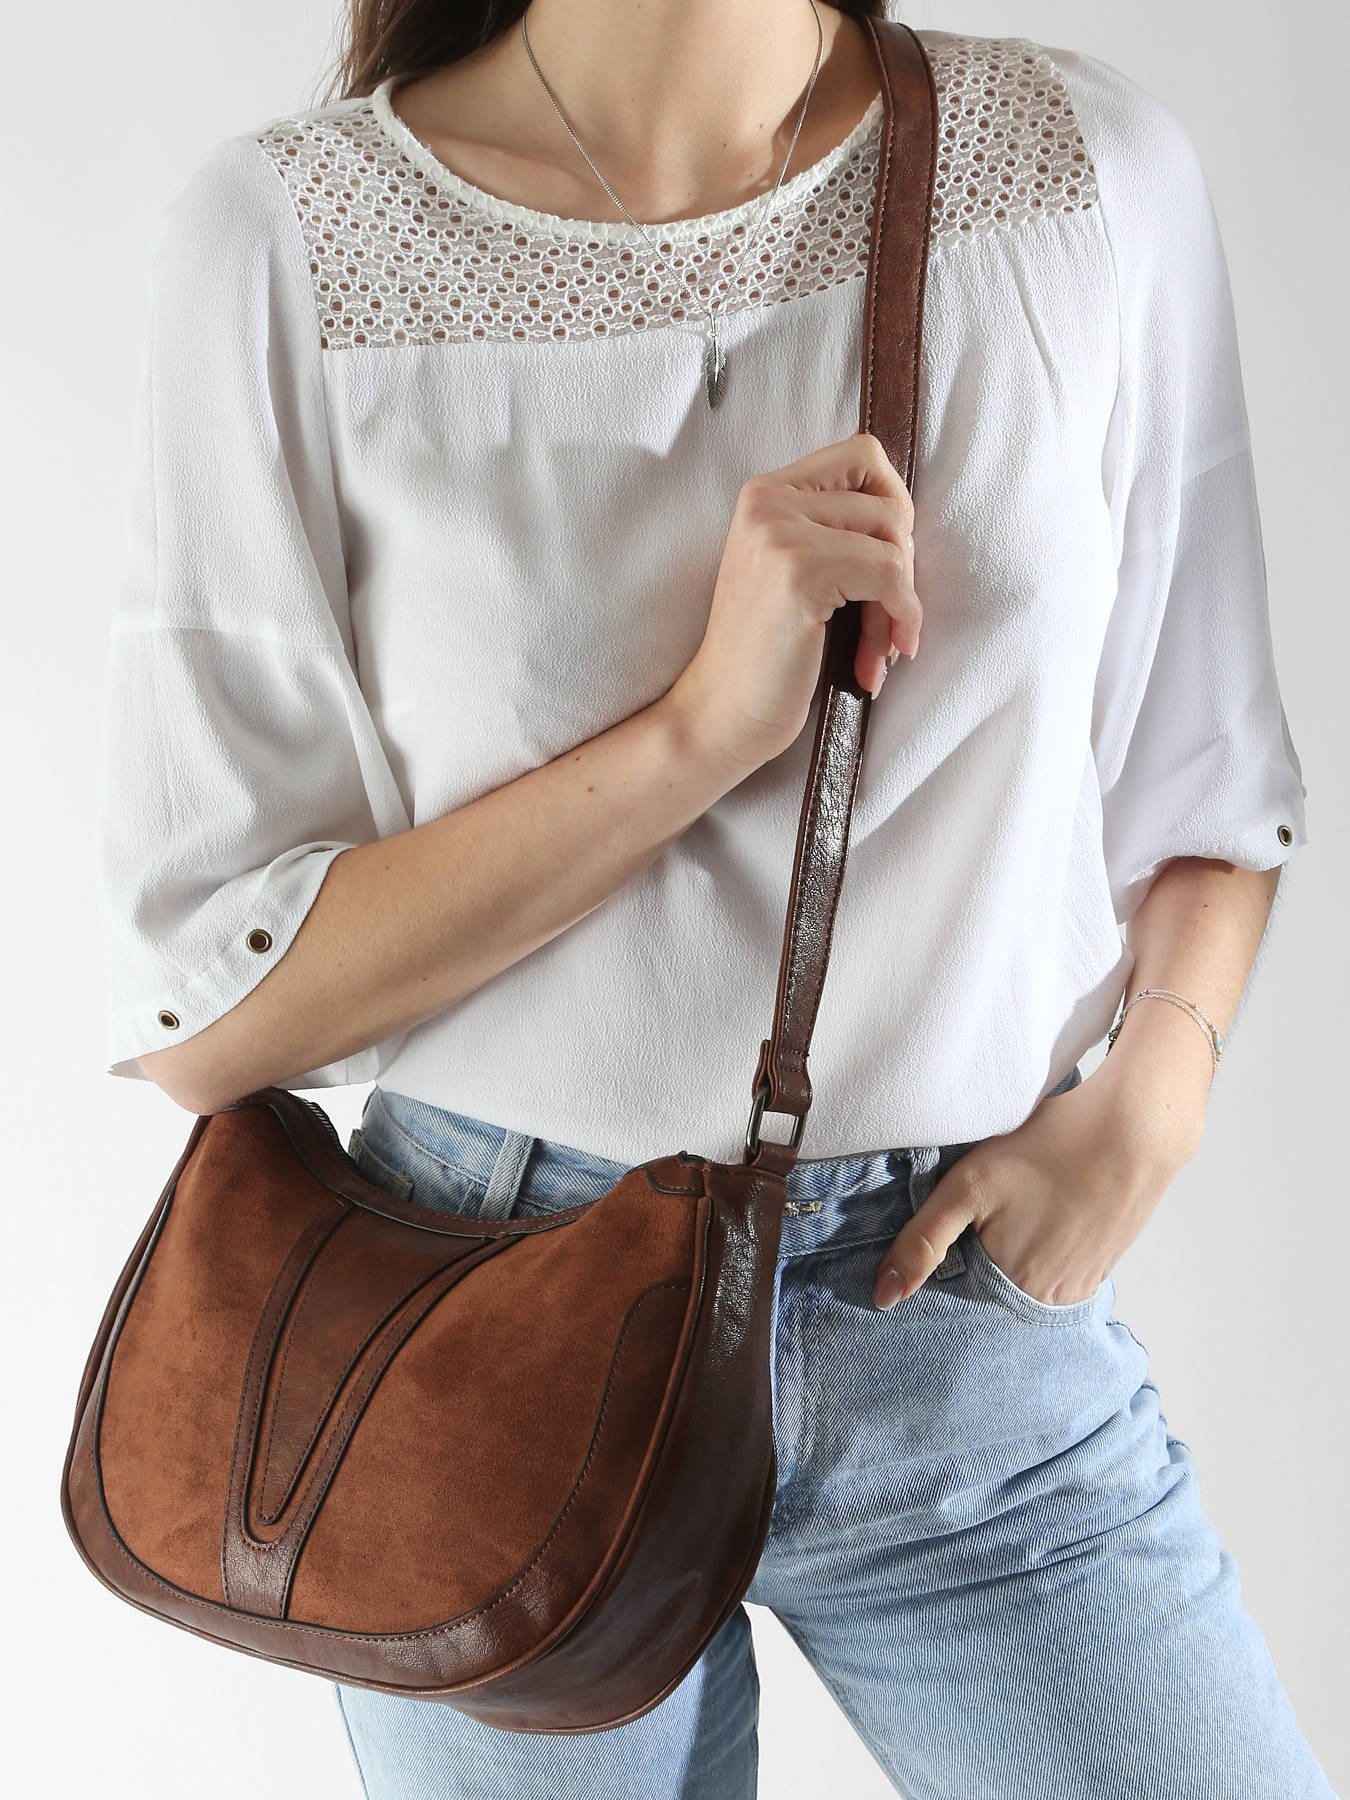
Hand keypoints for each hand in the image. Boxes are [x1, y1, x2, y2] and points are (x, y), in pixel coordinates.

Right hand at [663, 430, 921, 777]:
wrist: (721, 713)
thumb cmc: (766, 655)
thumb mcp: (791, 571)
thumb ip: (833, 531)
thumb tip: (907, 517)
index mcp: (765, 494)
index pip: (863, 455)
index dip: (894, 505)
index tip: (889, 562)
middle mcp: (768, 502)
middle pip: (888, 502)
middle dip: (902, 567)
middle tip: (884, 620)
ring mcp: (781, 534)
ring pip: (894, 543)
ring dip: (900, 604)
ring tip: (876, 648)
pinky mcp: (800, 574)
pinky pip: (891, 577)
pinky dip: (902, 619)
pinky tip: (881, 660)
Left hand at [872, 1064, 1198, 1309]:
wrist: (1134, 1128)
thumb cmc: (1049, 1149)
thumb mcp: (968, 1186)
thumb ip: (923, 1241)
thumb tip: (884, 1297)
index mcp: (1014, 1291)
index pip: (960, 1298)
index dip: (945, 1270)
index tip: (946, 1239)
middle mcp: (1050, 1300)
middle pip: (993, 1290)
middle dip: (977, 1264)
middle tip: (988, 1213)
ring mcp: (1081, 1284)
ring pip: (1024, 1281)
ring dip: (1011, 1258)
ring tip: (1016, 1212)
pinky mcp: (1101, 1264)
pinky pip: (1057, 1270)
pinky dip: (1042, 1250)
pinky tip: (1042, 1215)